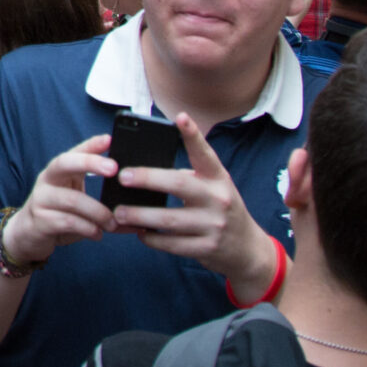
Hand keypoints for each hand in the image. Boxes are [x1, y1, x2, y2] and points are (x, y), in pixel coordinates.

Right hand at [3, 134, 116, 266]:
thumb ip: (101, 197)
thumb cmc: (60, 214)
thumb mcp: (78, 200)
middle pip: (65, 163)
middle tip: (113, 169)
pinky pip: (68, 221)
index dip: (91, 144)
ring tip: (112, 223)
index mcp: (59, 171)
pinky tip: (97, 234)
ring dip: (98, 212)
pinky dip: (88, 229)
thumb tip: (138, 206)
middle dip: (90, 163)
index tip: (110, 139)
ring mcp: (41, 199)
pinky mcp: (41, 220)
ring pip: (72, 200)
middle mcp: (47, 180)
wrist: (29, 235)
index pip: (75, 152)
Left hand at [108, 113, 275, 287]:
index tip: (180, 118)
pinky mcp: (206, 248)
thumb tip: (143, 171)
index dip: (193, 135)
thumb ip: (189, 176)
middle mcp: (218, 199)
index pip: (205, 154)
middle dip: (147, 179)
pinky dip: (152, 239)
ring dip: (140, 215)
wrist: (247, 248)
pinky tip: (139, 233)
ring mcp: (213, 225)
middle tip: (122, 176)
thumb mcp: (214, 187)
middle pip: (179, 184)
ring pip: (169, 219)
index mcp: (218, 178)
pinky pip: (172, 244)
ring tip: (119, 212)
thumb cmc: (219, 209)